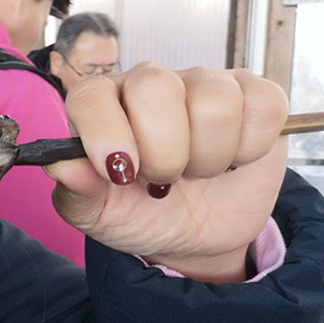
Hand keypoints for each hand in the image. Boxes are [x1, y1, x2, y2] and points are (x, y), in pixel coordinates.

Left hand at [47, 62, 289, 282]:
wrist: (194, 238)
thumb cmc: (138, 215)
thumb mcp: (97, 214)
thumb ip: (74, 189)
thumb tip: (62, 165)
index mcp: (100, 105)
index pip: (91, 95)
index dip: (105, 133)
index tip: (120, 174)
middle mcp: (148, 84)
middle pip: (155, 88)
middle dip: (163, 152)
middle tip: (160, 180)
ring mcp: (202, 84)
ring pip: (213, 102)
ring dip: (207, 157)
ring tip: (196, 172)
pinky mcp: (252, 95)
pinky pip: (261, 106)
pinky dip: (250, 148)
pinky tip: (233, 161)